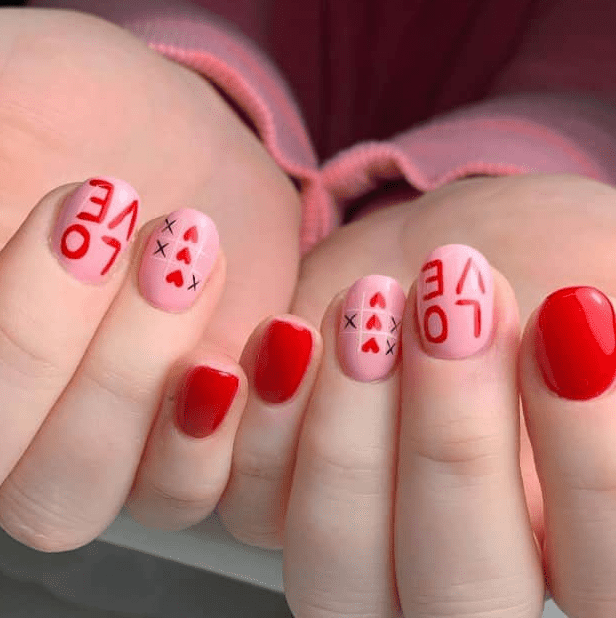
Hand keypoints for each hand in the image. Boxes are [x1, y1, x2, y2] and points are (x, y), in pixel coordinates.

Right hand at [0, 7, 299, 546]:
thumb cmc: (70, 103)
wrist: (189, 137)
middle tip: (99, 209)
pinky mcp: (179, 446)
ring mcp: (86, 441)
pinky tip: (265, 331)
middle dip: (24, 343)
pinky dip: (220, 426)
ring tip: (188, 240)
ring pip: (66, 498)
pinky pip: (182, 497)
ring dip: (130, 374)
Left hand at [215, 172, 615, 616]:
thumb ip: (608, 359)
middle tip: (455, 314)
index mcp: (568, 548)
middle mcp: (461, 568)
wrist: (448, 248)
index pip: (599, 576)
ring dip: (346, 435)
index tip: (572, 321)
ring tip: (369, 307)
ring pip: (336, 566)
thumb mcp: (607, 274)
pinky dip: (265, 425)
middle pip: (456, 591)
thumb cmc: (543, 262)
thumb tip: (602, 357)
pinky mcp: (282, 497)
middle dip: (453, 446)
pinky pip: (252, 509)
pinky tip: (289, 337)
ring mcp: (364, 544)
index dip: (587, 467)